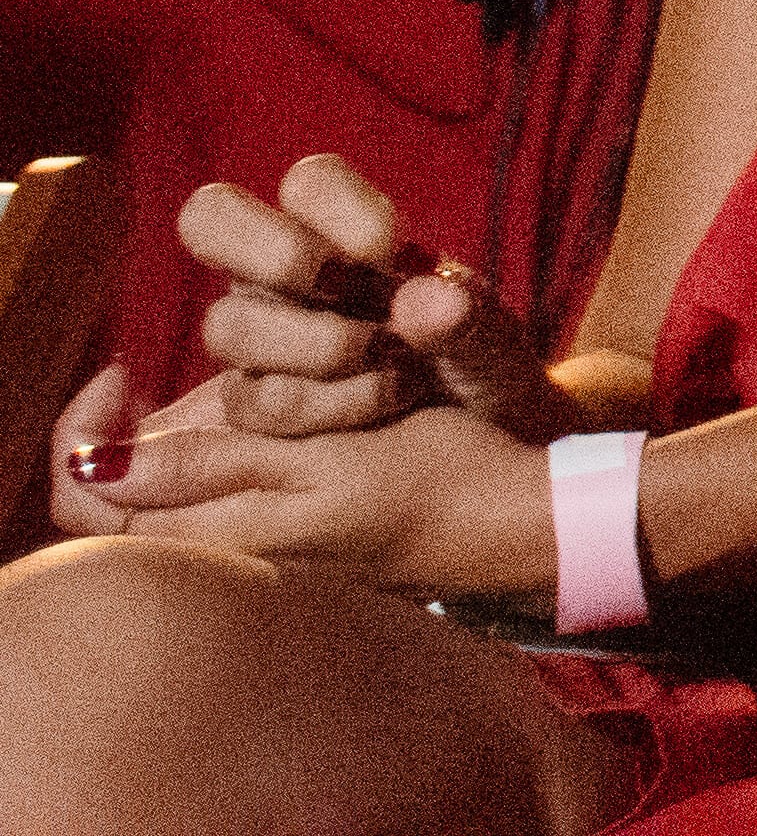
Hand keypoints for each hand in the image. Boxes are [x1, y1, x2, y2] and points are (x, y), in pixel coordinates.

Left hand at [47, 363, 557, 596]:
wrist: (513, 520)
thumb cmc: (432, 478)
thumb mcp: (323, 456)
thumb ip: (213, 463)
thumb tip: (98, 466)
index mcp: (222, 536)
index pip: (88, 503)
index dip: (82, 436)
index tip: (122, 369)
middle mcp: (224, 550)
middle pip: (116, 500)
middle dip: (127, 425)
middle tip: (158, 368)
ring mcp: (255, 547)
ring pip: (164, 492)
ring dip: (174, 428)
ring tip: (224, 379)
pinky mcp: (286, 534)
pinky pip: (211, 492)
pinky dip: (214, 443)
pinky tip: (260, 408)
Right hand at [165, 151, 567, 446]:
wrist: (480, 441)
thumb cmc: (479, 365)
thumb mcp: (494, 339)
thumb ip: (467, 318)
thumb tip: (418, 301)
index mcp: (344, 225)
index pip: (306, 181)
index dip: (337, 206)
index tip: (392, 250)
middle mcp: (282, 270)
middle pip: (210, 217)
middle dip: (281, 256)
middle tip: (353, 295)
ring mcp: (255, 334)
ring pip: (227, 324)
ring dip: (316, 347)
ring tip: (392, 364)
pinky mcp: (250, 400)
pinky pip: (251, 399)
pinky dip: (320, 406)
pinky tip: (380, 405)